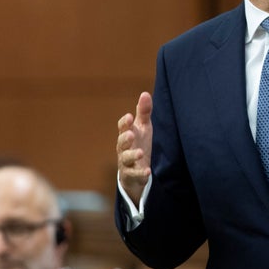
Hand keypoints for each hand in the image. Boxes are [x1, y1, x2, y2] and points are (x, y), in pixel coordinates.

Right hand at [116, 91, 152, 205]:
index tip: (130, 117)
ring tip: (140, 152)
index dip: (125, 122)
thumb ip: (144, 112)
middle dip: (125, 138)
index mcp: (127, 135)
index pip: (122, 127)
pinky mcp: (131, 175)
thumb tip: (145, 93)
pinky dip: (140, 173)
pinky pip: (134, 174)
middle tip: (131, 134)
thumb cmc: (139, 144)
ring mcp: (126, 162)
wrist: (136, 170)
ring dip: (132, 155)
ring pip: (125, 158)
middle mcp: (123, 148)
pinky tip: (147, 171)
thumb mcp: (143, 128)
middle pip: (121, 143)